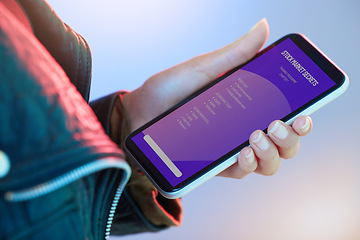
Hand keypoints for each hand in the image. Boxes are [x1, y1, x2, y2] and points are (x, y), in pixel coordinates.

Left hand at [121, 18, 312, 178]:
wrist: (137, 113)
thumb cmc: (168, 90)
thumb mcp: (203, 69)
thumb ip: (235, 54)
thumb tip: (263, 28)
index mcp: (245, 107)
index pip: (283, 115)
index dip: (301, 117)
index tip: (305, 110)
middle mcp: (242, 130)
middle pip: (283, 144)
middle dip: (290, 137)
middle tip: (279, 123)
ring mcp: (229, 149)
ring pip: (268, 163)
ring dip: (273, 152)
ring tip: (259, 134)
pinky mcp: (213, 165)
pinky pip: (241, 171)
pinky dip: (248, 164)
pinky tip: (243, 151)